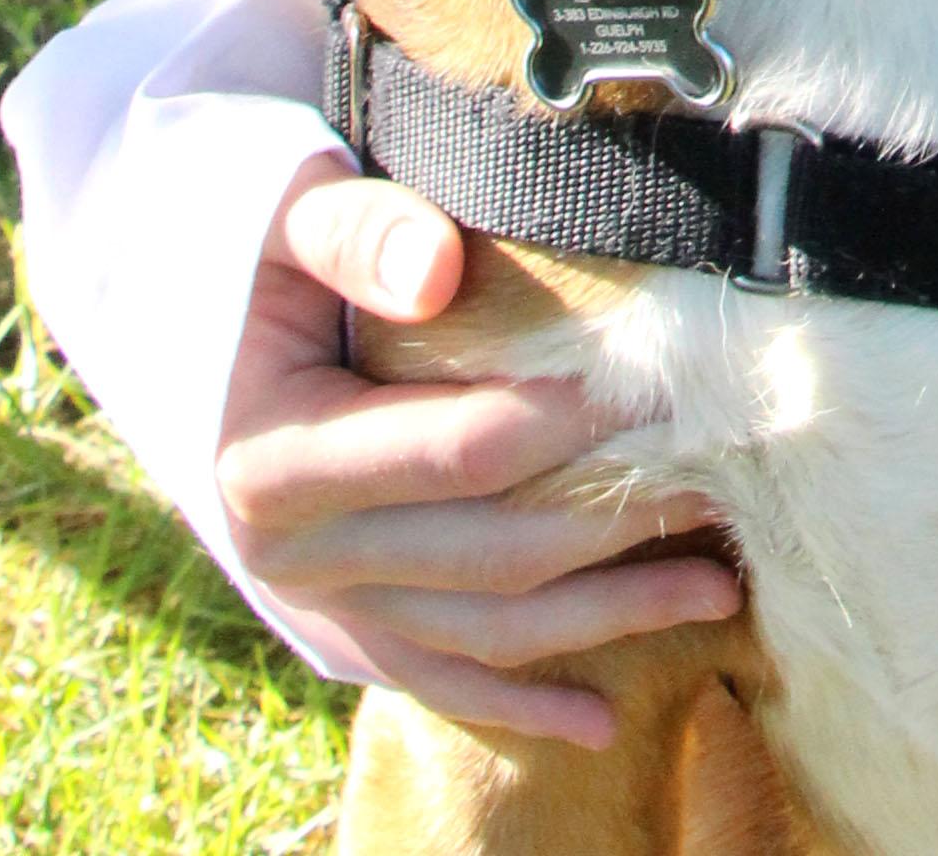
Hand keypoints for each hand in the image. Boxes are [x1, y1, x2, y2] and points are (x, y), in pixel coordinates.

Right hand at [215, 155, 740, 748]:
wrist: (210, 338)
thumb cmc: (279, 257)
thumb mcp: (296, 216)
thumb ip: (361, 233)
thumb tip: (437, 271)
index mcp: (279, 460)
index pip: (459, 451)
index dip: (570, 428)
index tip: (671, 397)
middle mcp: (297, 555)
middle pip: (491, 555)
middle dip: (619, 528)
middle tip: (727, 489)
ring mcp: (325, 607)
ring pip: (485, 635)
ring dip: (605, 621)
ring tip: (720, 592)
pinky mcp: (350, 633)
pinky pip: (443, 683)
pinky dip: (523, 707)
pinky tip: (604, 722)